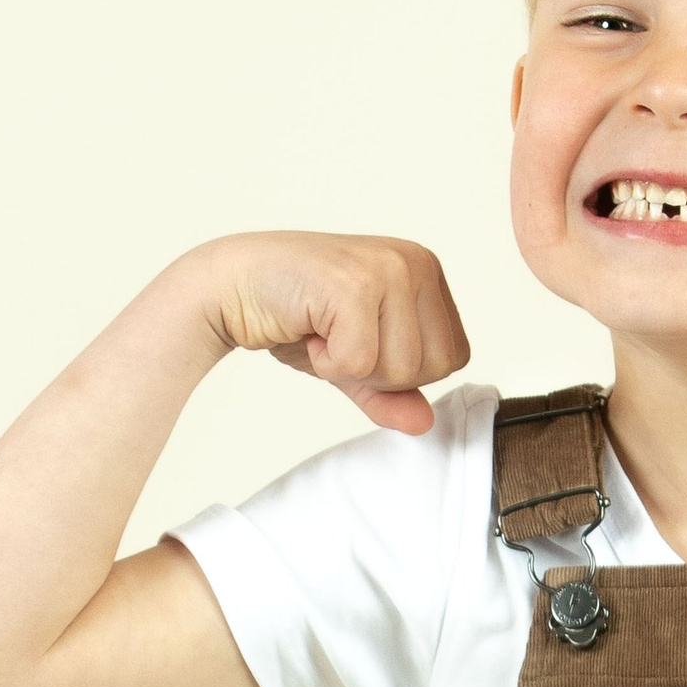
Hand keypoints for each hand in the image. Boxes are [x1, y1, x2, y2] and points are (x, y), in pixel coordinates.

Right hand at [189, 231, 469, 434]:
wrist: (233, 285)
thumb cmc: (297, 316)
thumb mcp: (355, 362)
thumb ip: (393, 393)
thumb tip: (425, 424)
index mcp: (427, 272)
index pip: (453, 359)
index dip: (403, 373)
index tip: (358, 340)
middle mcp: (416, 262)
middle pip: (434, 368)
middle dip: (380, 374)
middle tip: (337, 338)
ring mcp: (388, 267)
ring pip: (402, 369)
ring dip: (350, 367)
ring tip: (322, 330)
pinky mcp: (353, 282)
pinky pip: (359, 363)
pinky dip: (326, 363)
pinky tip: (308, 328)